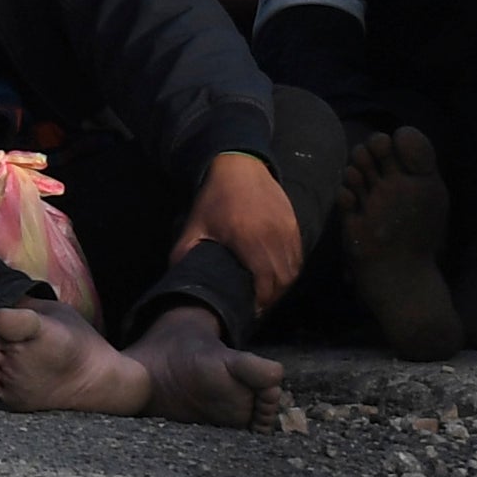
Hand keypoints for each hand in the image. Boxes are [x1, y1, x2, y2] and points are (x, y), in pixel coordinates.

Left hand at [178, 147, 302, 305]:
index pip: (264, 280)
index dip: (260, 300)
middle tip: (258, 305)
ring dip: (282, 285)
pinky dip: (290, 270)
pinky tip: (277, 275)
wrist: (239, 167)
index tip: (251, 309)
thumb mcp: (196, 225)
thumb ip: (185, 252)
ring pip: (292, 269)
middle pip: (281, 279)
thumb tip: (178, 278)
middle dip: (271, 297)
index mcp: (247, 238)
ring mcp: (287, 230)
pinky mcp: (294, 225)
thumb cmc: (214, 199)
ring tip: (267, 293)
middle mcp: (272, 236)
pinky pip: (297, 256)